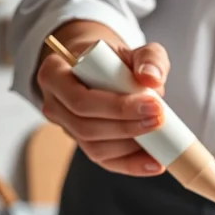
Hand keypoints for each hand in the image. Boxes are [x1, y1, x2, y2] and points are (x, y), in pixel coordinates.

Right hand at [37, 35, 170, 175]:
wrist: (104, 69)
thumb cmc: (116, 59)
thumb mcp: (136, 50)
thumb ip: (149, 58)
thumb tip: (151, 78)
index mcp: (55, 73)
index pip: (80, 99)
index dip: (117, 107)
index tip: (153, 103)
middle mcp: (55, 104)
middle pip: (85, 127)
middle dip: (127, 127)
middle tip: (159, 120)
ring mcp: (67, 128)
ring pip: (94, 148)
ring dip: (130, 147)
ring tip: (160, 138)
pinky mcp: (85, 144)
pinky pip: (105, 161)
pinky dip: (132, 164)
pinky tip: (155, 163)